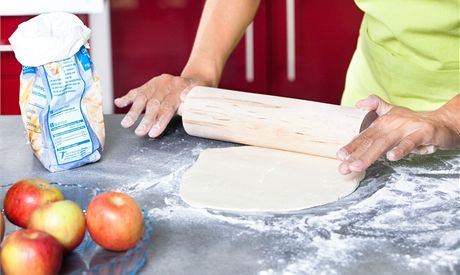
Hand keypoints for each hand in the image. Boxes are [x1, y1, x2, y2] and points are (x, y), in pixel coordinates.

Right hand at [114, 74, 203, 137]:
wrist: (197, 77)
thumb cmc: (199, 91)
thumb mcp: (202, 91)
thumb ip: (193, 93)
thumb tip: (184, 96)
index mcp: (179, 87)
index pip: (168, 107)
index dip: (160, 120)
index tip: (153, 132)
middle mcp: (166, 84)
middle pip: (154, 104)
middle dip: (145, 120)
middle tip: (139, 132)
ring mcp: (157, 83)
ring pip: (143, 97)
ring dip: (133, 111)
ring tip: (126, 124)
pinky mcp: (150, 84)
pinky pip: (138, 90)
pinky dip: (127, 97)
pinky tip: (118, 103)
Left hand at [336, 95, 459, 174]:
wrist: (443, 122)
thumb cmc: (414, 122)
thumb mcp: (393, 112)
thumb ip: (375, 106)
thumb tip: (358, 103)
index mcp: (383, 122)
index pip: (364, 136)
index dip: (352, 146)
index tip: (340, 156)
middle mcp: (392, 124)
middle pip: (370, 141)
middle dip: (356, 155)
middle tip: (344, 167)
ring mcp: (407, 128)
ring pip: (385, 143)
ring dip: (370, 155)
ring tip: (357, 166)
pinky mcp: (422, 133)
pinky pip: (410, 142)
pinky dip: (401, 149)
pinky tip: (391, 157)